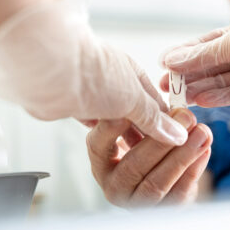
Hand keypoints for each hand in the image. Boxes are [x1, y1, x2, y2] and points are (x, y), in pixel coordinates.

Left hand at [0, 0, 187, 144]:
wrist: (50, 72)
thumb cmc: (95, 74)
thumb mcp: (134, 98)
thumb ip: (154, 117)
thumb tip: (177, 133)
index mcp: (134, 74)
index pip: (157, 103)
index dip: (168, 122)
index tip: (178, 140)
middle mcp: (116, 82)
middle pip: (137, 113)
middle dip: (148, 132)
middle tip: (160, 155)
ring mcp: (96, 94)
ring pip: (117, 120)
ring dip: (126, 136)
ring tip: (138, 156)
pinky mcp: (78, 105)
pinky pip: (97, 124)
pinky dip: (106, 135)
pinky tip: (112, 146)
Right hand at [86, 108, 211, 207]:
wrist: (163, 179)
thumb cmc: (147, 146)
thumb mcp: (137, 130)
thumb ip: (144, 118)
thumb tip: (162, 103)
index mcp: (101, 161)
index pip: (100, 144)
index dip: (115, 126)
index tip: (138, 106)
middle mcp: (113, 186)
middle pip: (134, 165)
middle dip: (163, 139)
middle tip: (185, 116)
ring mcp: (137, 203)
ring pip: (157, 182)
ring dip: (183, 154)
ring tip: (202, 131)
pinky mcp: (162, 211)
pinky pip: (179, 192)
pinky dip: (194, 168)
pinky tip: (205, 148)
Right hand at [161, 0, 229, 106]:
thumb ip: (202, 54)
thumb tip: (172, 59)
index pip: (199, 47)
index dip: (180, 55)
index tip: (161, 64)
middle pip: (206, 67)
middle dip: (185, 76)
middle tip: (164, 87)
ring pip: (217, 83)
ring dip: (197, 89)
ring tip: (178, 97)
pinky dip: (217, 98)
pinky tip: (201, 100)